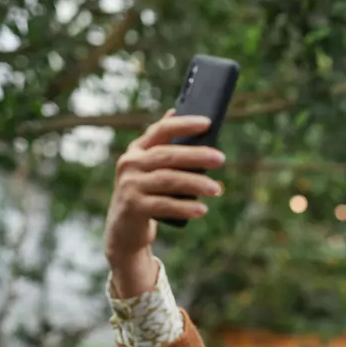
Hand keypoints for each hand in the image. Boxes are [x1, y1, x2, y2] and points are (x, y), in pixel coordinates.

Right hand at [104, 111, 225, 296]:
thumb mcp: (152, 170)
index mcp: (137, 150)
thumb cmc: (147, 195)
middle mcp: (130, 164)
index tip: (207, 123)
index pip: (161, 130)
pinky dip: (184, 207)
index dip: (183, 125)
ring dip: (195, 183)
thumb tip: (182, 117)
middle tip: (221, 158)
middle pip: (167, 156)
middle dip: (196, 156)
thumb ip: (166, 149)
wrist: (124, 229)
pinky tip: (201, 209)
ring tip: (216, 189)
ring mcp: (130, 185)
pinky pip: (163, 205)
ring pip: (168, 180)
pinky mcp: (133, 207)